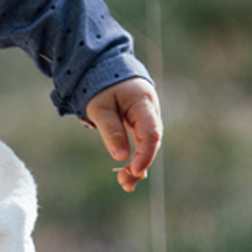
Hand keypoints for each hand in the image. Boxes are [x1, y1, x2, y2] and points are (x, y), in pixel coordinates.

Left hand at [85, 77, 162, 192]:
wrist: (102, 68)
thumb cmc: (100, 86)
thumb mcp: (100, 107)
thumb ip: (111, 130)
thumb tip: (121, 157)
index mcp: (143, 103)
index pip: (151, 133)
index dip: (145, 154)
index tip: (134, 171)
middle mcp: (149, 111)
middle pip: (151, 142)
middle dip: (139, 164)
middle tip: (124, 183)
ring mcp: (146, 116)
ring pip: (146, 144)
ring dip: (137, 164)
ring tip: (125, 183)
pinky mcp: (139, 122)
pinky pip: (141, 142)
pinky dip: (135, 156)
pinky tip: (128, 172)